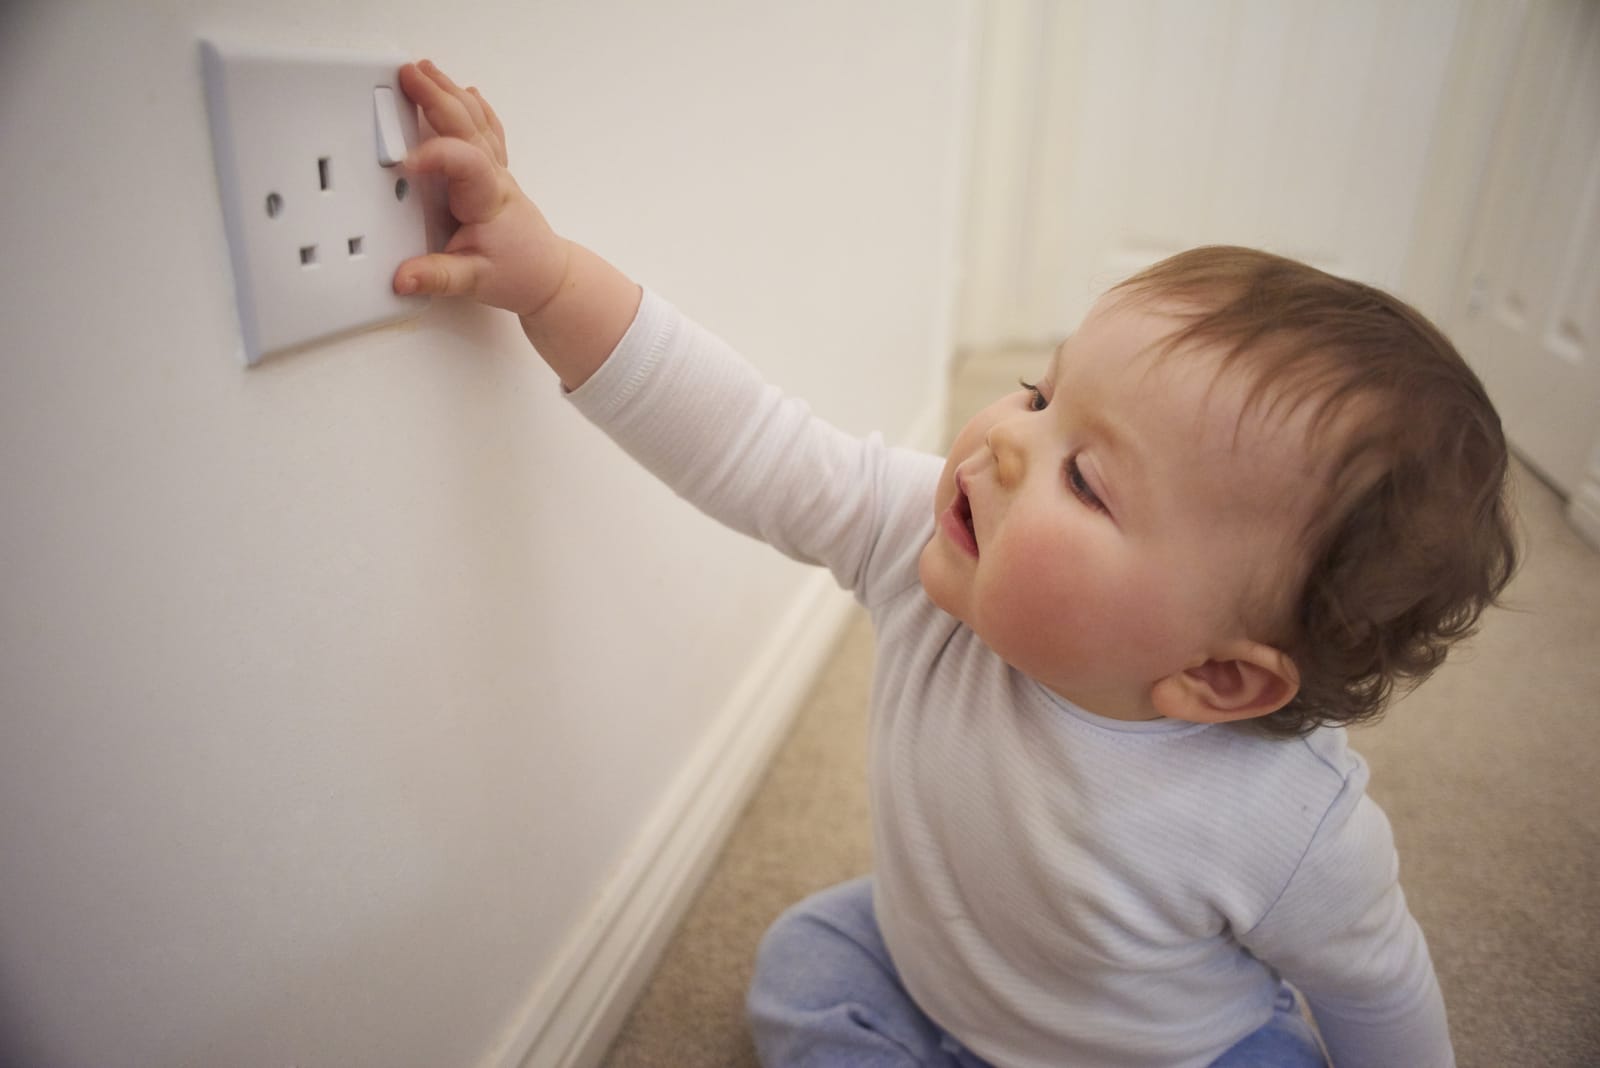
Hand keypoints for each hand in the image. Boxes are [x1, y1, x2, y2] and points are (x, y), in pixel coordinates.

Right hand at [393, 60, 569, 316]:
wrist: (548, 274)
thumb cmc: (518, 273)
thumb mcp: (474, 282)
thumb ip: (436, 276)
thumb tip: (402, 277)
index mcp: (488, 200)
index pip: (464, 165)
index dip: (435, 157)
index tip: (405, 161)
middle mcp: (494, 177)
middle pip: (467, 127)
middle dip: (437, 97)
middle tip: (408, 75)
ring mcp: (497, 171)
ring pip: (475, 122)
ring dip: (449, 92)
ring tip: (424, 69)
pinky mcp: (495, 172)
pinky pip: (485, 131)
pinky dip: (472, 107)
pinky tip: (464, 91)